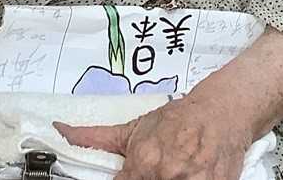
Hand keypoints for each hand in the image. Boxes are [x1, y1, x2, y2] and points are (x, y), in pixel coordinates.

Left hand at [58, 96, 249, 179]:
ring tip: (177, 172)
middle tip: (160, 171)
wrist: (223, 109)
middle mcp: (167, 175)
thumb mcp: (135, 127)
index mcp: (143, 163)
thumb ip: (95, 137)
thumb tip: (60, 130)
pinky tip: (192, 174)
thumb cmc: (179, 119)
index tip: (132, 176)